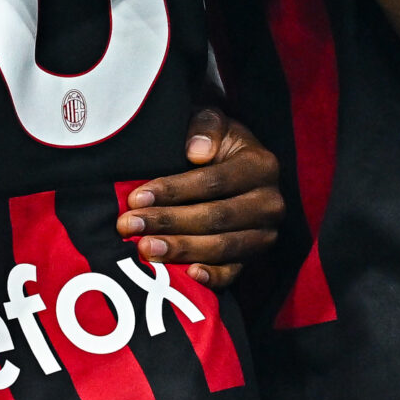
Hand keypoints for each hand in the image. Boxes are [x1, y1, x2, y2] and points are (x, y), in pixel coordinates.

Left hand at [115, 108, 284, 285]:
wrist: (233, 164)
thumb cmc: (215, 141)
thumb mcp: (212, 122)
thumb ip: (205, 126)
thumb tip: (196, 151)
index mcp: (261, 166)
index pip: (213, 182)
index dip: (174, 191)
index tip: (137, 197)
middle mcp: (269, 203)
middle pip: (216, 217)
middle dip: (168, 222)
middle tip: (129, 225)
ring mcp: (264, 234)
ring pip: (223, 247)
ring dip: (181, 250)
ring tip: (145, 249)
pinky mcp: (255, 257)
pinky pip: (235, 272)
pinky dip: (213, 277)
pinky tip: (188, 276)